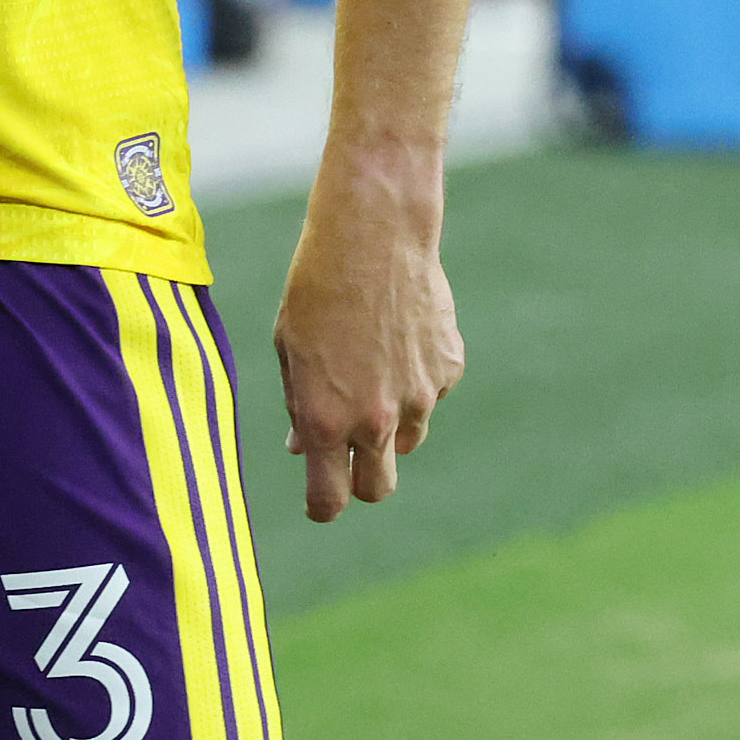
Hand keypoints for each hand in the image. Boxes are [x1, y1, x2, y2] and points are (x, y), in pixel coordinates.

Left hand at [272, 151, 464, 522]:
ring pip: (408, 439)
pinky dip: (416, 380)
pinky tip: (397, 335)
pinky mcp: (448, 369)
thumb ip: (300, 405)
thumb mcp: (290, 349)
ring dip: (390, 424)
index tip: (321, 499)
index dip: (323, 505)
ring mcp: (419, 397)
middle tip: (350, 451)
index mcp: (326, 420)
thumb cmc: (316, 287)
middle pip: (377, 487)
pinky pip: (431, 392)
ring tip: (369, 367)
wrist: (373, 233)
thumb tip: (304, 448)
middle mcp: (376, 420)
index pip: (330, 501)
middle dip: (362, 478)